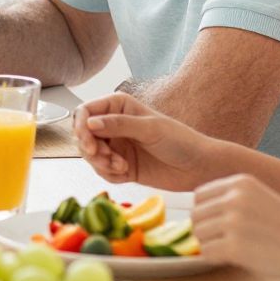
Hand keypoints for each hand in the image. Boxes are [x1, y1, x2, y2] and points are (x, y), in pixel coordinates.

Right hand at [74, 91, 221, 191]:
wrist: (198, 168)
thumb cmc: (181, 141)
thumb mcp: (150, 129)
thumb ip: (118, 125)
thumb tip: (89, 122)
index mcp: (119, 106)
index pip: (85, 111)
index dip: (81, 126)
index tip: (89, 142)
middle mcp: (114, 124)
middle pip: (83, 135)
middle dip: (91, 149)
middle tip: (105, 157)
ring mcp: (116, 145)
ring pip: (90, 155)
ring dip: (101, 163)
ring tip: (120, 166)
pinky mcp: (120, 165)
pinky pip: (101, 171)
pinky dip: (109, 174)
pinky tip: (126, 172)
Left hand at [192, 174, 279, 280]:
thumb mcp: (262, 201)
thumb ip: (233, 200)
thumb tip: (197, 212)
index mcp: (241, 182)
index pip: (200, 196)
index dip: (207, 214)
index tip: (222, 226)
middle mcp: (235, 198)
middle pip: (195, 215)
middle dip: (207, 231)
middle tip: (229, 242)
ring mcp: (233, 222)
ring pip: (198, 235)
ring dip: (211, 245)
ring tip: (237, 250)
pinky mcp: (234, 247)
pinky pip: (206, 254)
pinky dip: (217, 260)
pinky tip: (239, 259)